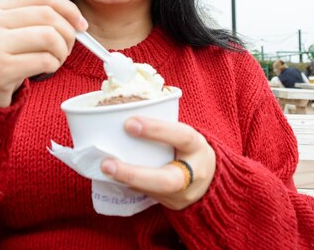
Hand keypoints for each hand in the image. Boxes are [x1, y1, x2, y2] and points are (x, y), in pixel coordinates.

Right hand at [0, 0, 86, 106]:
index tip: (80, 23)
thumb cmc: (1, 59)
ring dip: (62, 51)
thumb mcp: (12, 31)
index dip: (68, 8)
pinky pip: (44, 60)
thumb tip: (68, 8)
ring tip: (56, 59)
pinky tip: (46, 69)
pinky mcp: (1, 69)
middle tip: (67, 47)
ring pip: (49, 37)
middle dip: (68, 33)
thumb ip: (36, 15)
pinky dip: (53, 65)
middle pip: (48, 15)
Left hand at [100, 116, 215, 209]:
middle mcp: (193, 174)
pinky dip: (128, 184)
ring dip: (125, 181)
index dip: (157, 130)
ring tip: (104, 169)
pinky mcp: (171, 204)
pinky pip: (147, 195)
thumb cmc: (187, 148)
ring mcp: (182, 194)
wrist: (210, 178)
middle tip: (107, 164)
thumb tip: (122, 109)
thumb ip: (162, 127)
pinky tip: (112, 176)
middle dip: (134, 174)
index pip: (182, 137)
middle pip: (167, 181)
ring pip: (153, 192)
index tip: (129, 123)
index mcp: (197, 147)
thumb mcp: (183, 133)